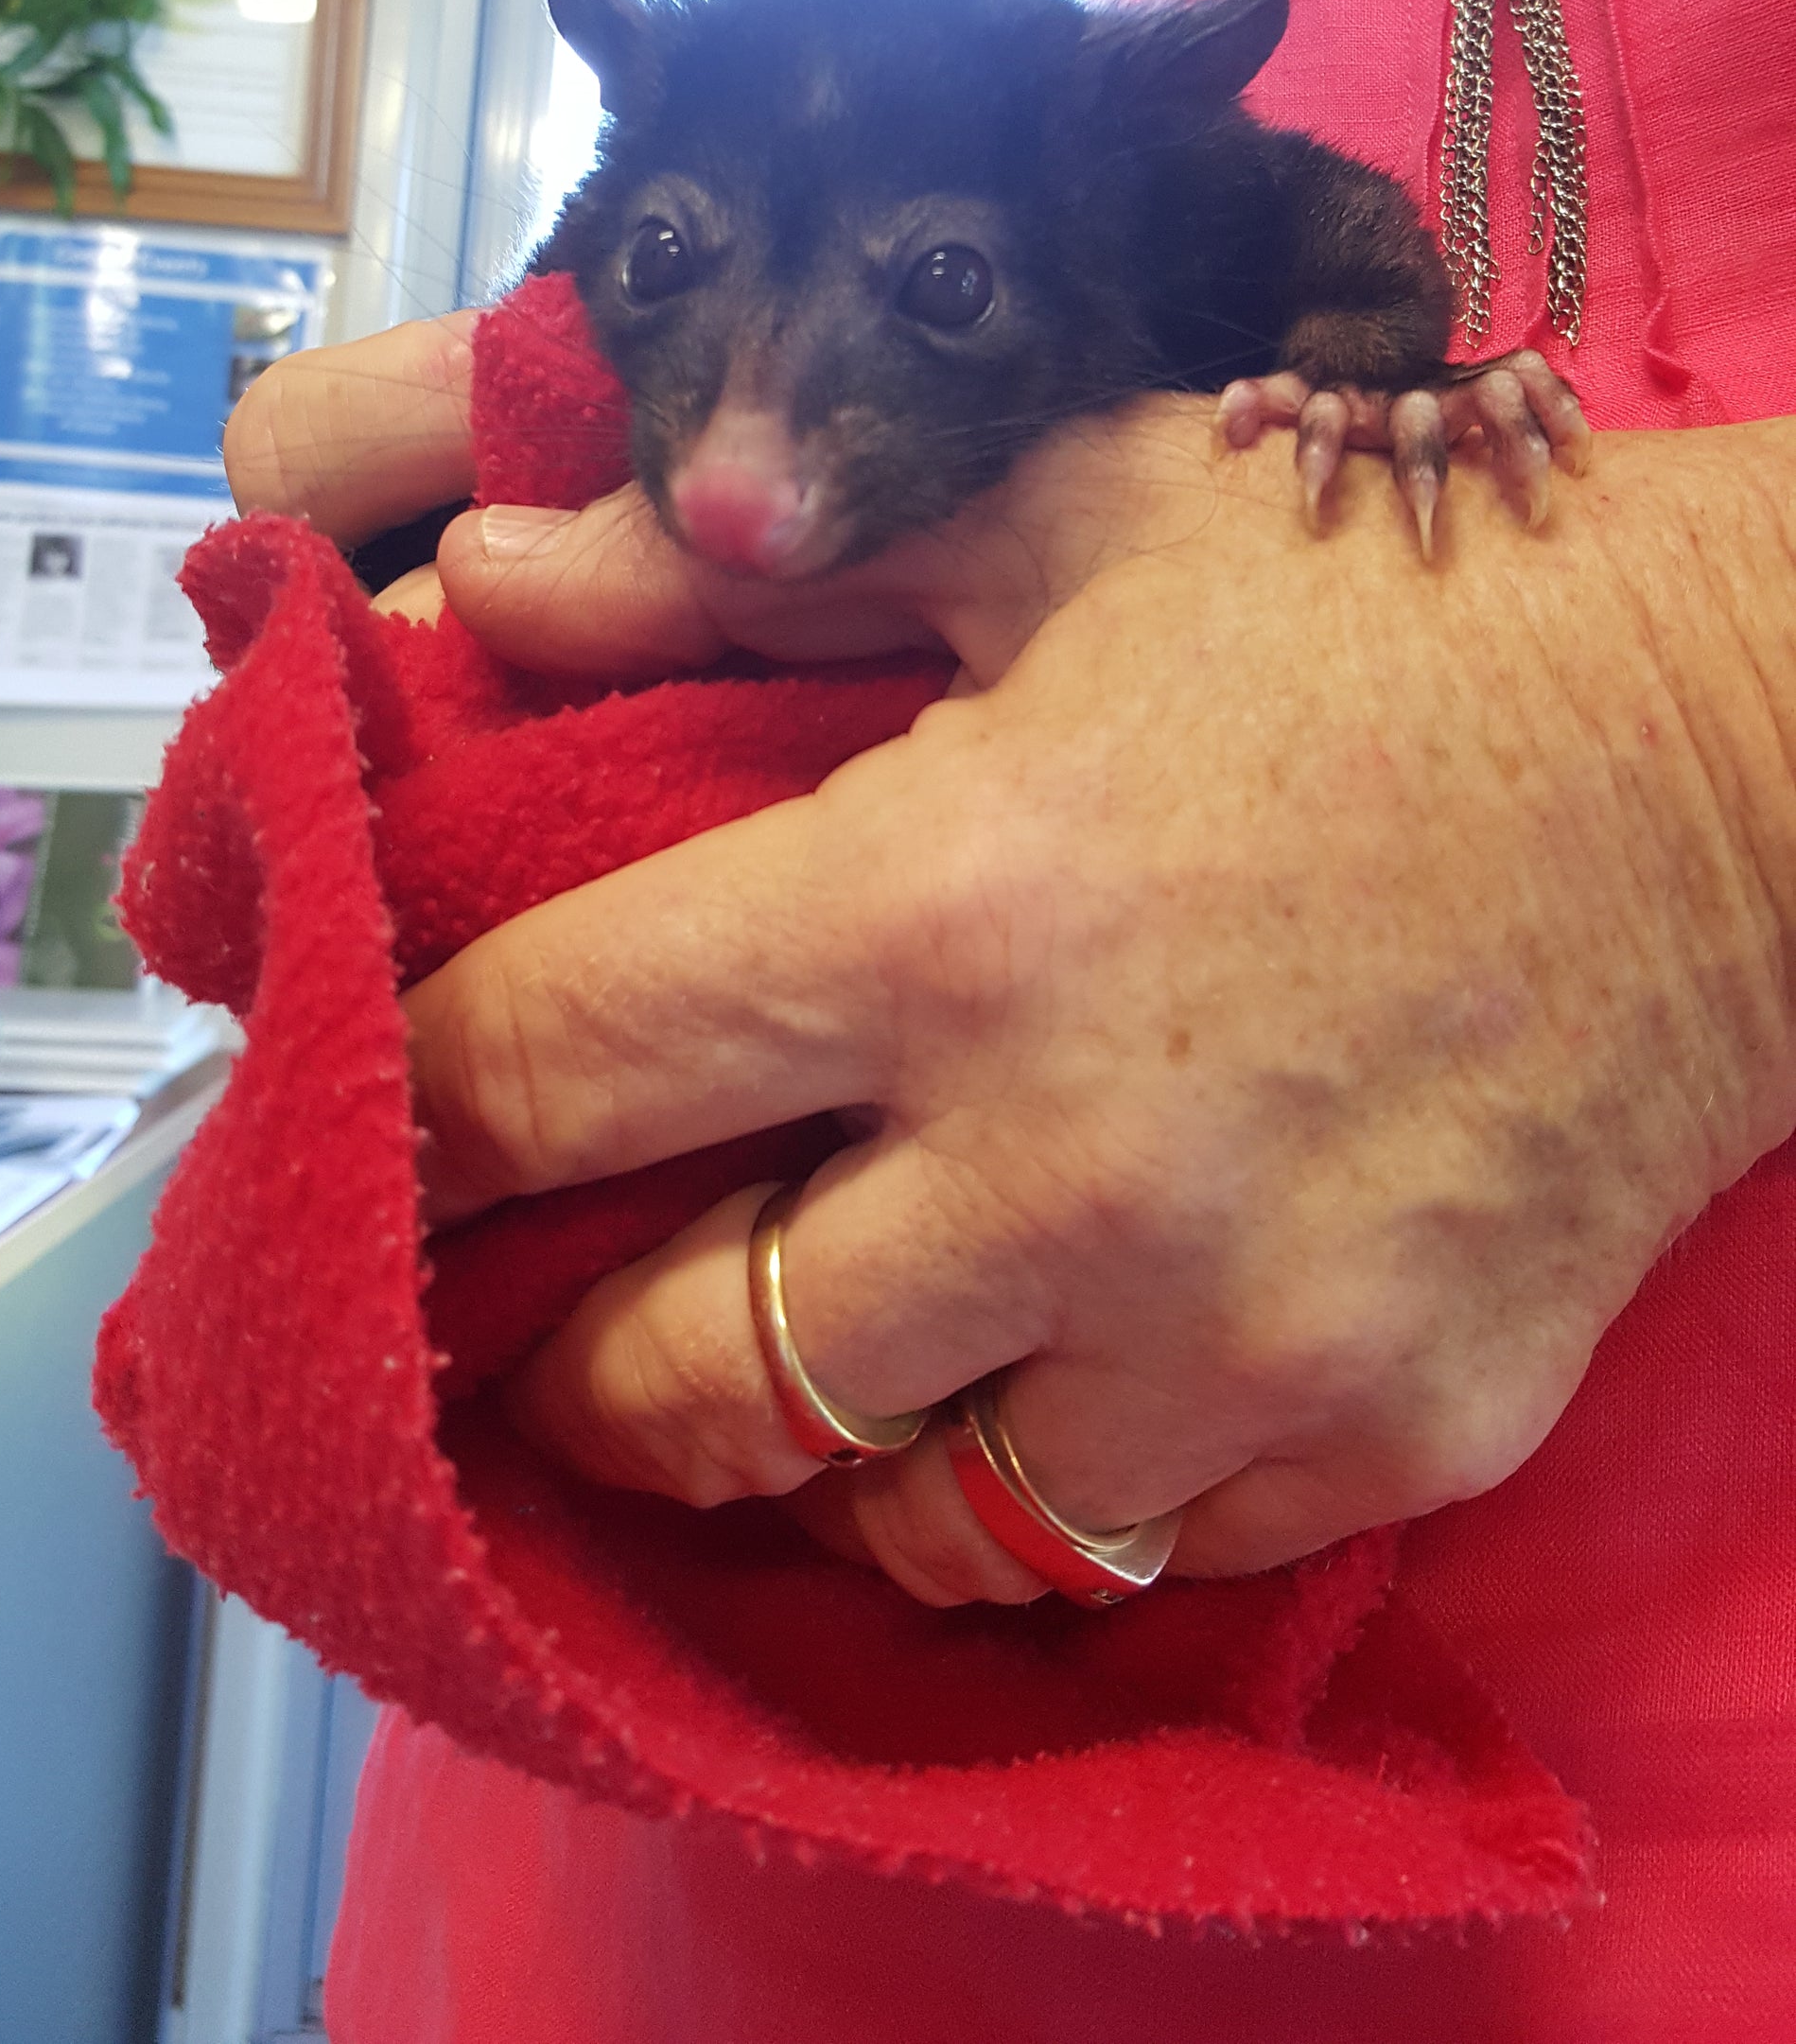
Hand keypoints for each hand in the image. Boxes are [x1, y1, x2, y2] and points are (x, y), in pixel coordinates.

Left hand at [227, 324, 1795, 1606]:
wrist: (1736, 751)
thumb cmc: (1373, 604)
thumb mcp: (1055, 518)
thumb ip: (736, 569)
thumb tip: (477, 576)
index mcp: (945, 904)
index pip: (549, 1067)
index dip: (424, 1105)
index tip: (404, 1126)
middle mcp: (1067, 1162)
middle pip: (685, 1381)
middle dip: (584, 1353)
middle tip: (576, 1304)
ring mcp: (1239, 1334)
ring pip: (902, 1522)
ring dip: (824, 1449)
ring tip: (821, 1351)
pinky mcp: (1390, 1435)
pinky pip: (1132, 1549)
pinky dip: (1059, 1474)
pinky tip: (1061, 1357)